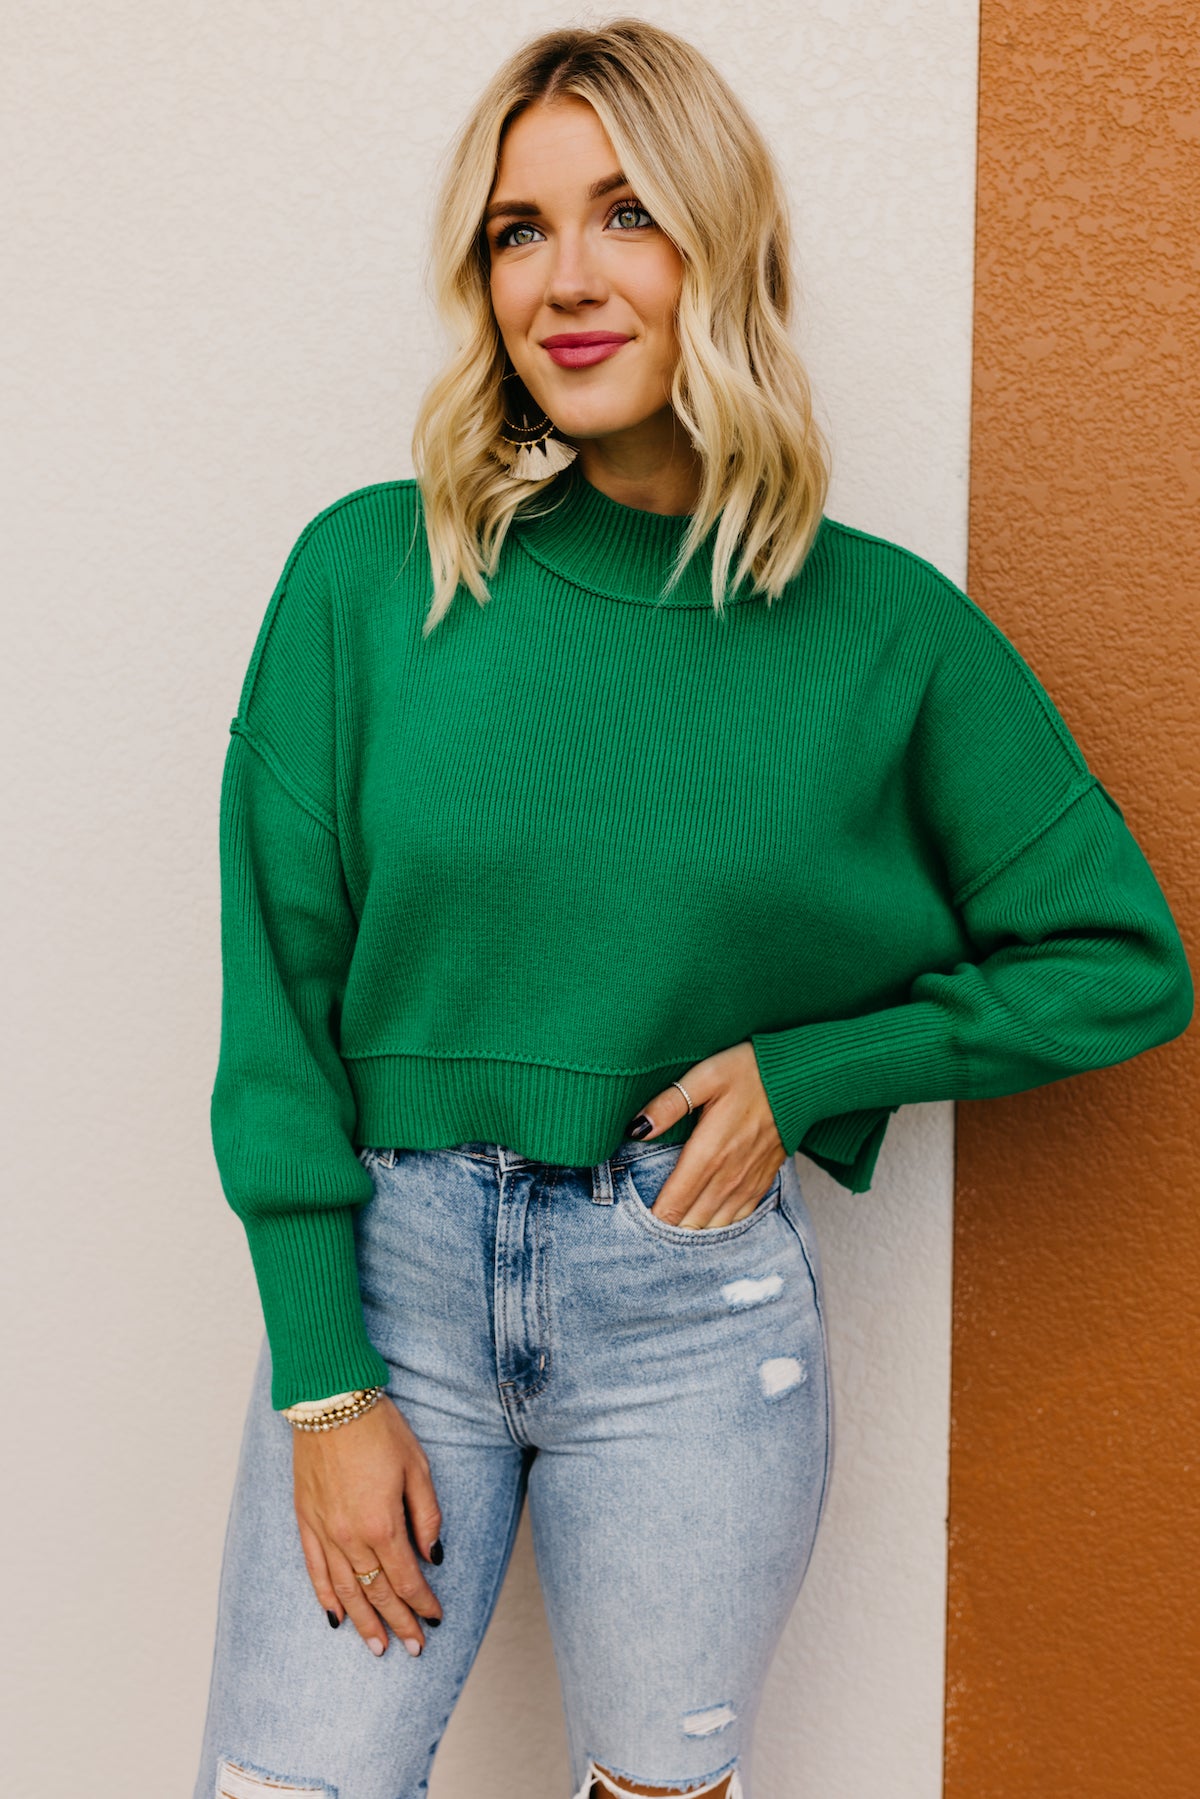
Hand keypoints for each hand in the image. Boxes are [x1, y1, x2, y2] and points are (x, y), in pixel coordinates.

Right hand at [292, 1392, 442, 1658]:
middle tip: (412, 1649)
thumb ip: (427, 1516)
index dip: (422, 1604)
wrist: (331, 1401)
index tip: (434, 1620)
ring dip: (363, 1622)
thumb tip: (434, 1556)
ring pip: (345, 1590)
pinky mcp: (305, 1520)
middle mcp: (351, 1537)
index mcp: (383, 1524)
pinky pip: (315, 1569)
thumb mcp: (418, 1467)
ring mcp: (324, 1531)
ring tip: (377, 1647)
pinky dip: (325, 1597)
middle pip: (377, 1592)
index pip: (407, 1579)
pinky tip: (336, 1617)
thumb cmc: (380, 1429)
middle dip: (397, 1622)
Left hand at [625, 1040, 785, 1228]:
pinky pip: (738, 1218)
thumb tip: (635, 1128)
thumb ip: (668, 1105)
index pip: (673, 1204)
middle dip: (666, 1231)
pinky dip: (719, 1225)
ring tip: (670, 1231)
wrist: (801, 1078)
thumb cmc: (748, 1072)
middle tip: (645, 1230)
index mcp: (709, 1153)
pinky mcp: (762, 1182)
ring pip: (715, 1226)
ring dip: (692, 1231)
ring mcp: (747, 1183)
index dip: (651, 1219)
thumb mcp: (704, 1077)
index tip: (633, 1223)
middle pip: (691, 1222)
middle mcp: (728, 1176)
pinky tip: (705, 1222)